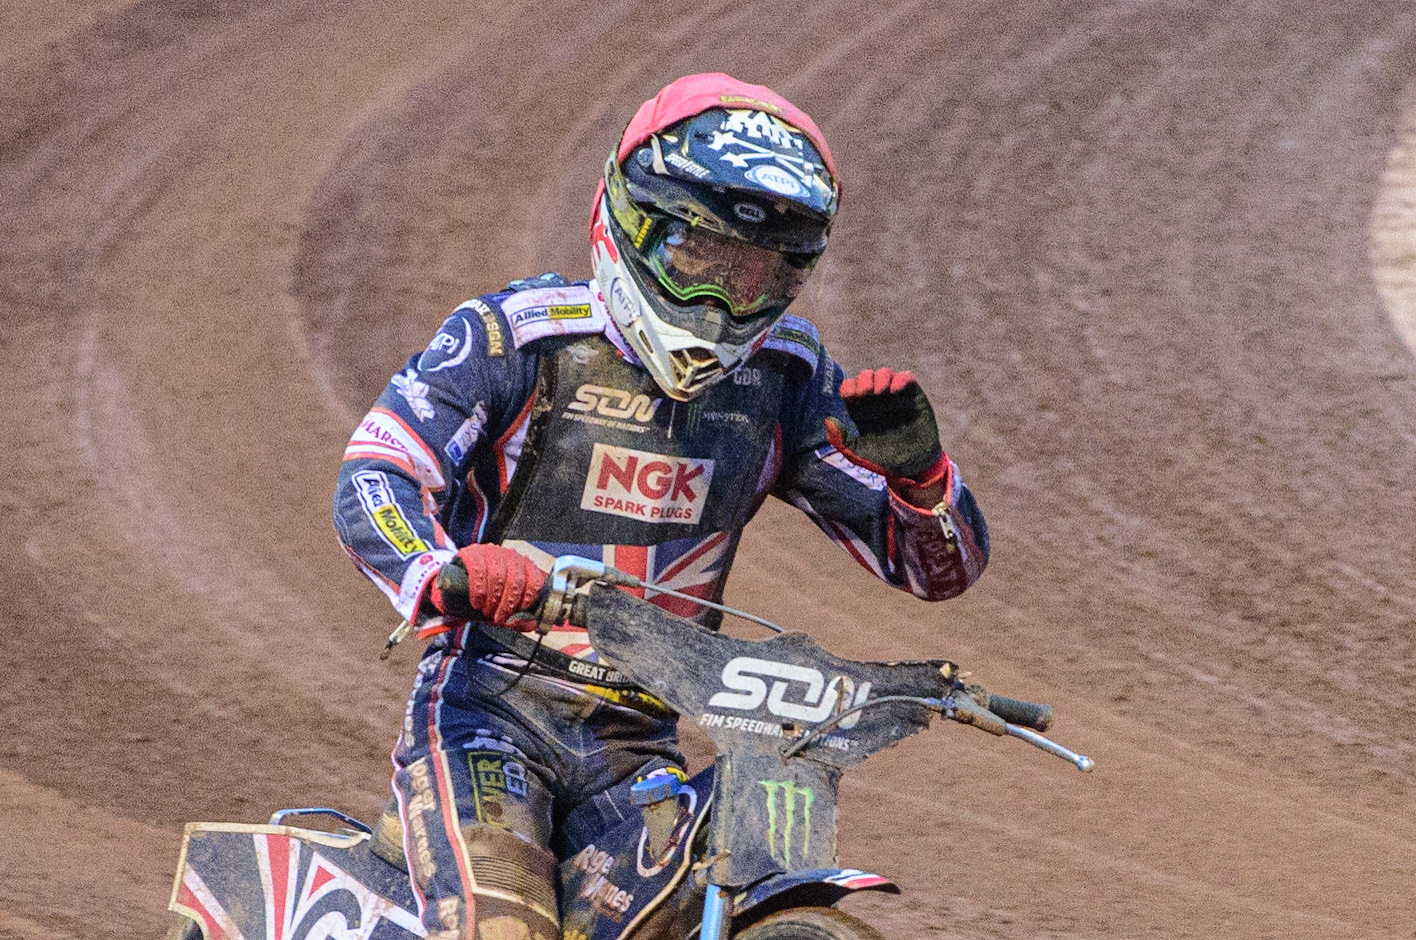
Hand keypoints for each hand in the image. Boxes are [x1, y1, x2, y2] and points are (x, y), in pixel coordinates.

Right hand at [429, 544, 546, 626]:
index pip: (535, 580)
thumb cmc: (488, 599)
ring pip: (498, 575)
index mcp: (525, 567)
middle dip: (508, 604)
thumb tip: (531, 623)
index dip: (528, 600)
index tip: (517, 614)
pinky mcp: (472, 553)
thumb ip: (520, 619)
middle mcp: (511, 556)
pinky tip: (476, 603)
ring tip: (486, 612)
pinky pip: (478, 571)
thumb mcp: (505, 610)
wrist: (456, 589)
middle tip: (499, 619)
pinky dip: (479, 591)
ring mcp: (491, 551)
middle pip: (517, 580)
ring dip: (493, 599)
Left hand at [823, 368, 946, 485]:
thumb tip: (828, 421)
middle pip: (866, 377)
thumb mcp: (858, 454)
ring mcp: (895, 396)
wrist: (913, 465)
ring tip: (879, 391)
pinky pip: (907, 377)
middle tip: (864, 392)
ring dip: (880, 377)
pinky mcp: (913, 396)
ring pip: (885, 374)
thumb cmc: (884, 459)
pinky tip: (894, 390)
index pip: (850, 388)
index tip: (849, 396)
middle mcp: (877, 400)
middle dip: (863, 380)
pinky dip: (900, 379)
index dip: (848, 387)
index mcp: (861, 409)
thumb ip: (841, 440)